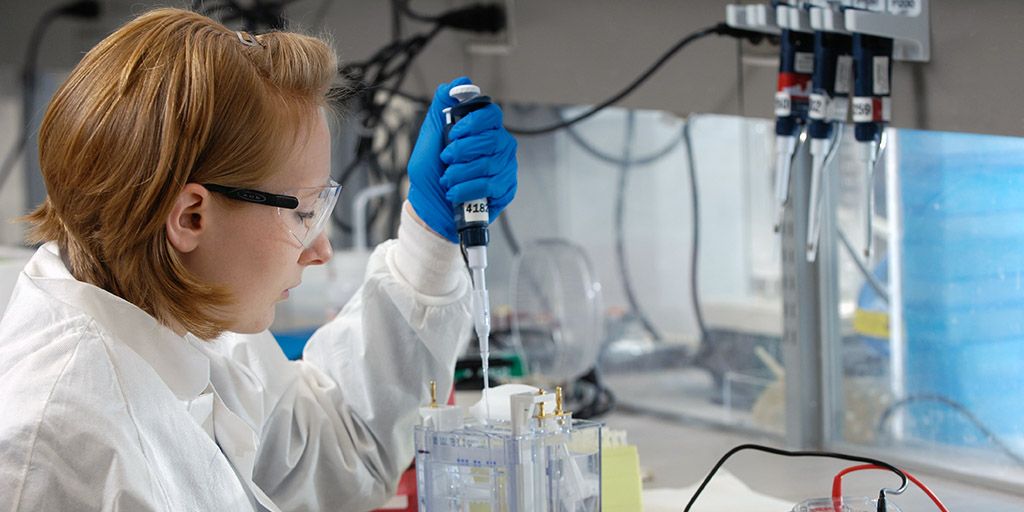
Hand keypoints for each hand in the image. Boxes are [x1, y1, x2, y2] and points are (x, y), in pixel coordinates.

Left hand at [407, 77, 517, 242]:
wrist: (430, 208)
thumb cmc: (431, 174)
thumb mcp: (429, 136)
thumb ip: (442, 107)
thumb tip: (460, 81)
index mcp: (482, 130)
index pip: (491, 114)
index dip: (473, 123)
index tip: (454, 134)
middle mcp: (498, 146)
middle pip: (492, 139)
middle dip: (462, 152)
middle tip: (446, 161)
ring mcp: (504, 167)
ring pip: (490, 164)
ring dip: (461, 173)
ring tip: (448, 180)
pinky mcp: (506, 189)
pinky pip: (492, 185)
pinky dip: (467, 189)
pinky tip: (455, 193)